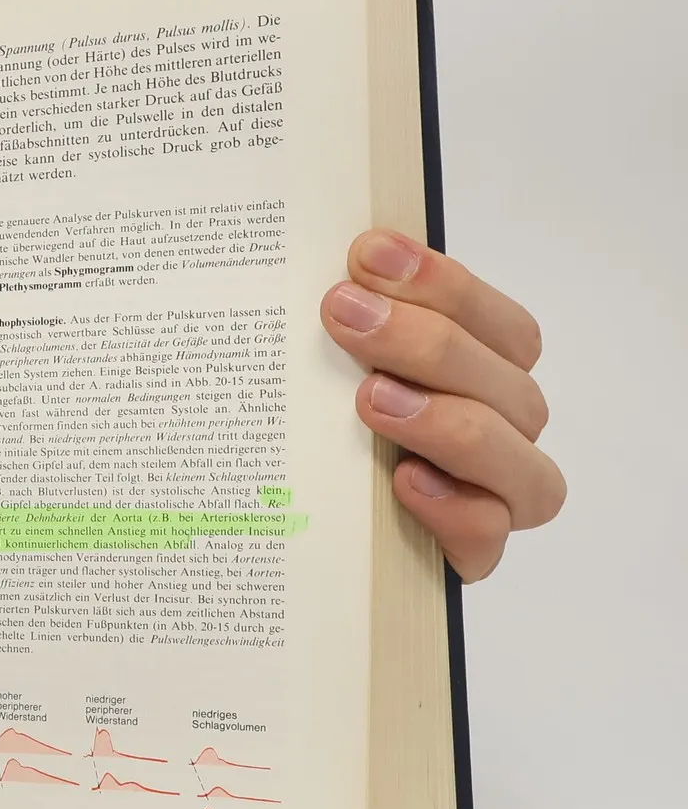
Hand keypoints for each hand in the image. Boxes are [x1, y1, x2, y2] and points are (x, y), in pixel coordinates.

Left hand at [321, 228, 563, 580]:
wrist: (288, 536)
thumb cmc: (315, 430)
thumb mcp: (325, 366)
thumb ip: (349, 317)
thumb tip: (333, 259)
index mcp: (485, 380)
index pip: (502, 327)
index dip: (444, 285)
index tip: (368, 253)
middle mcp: (502, 436)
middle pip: (510, 386)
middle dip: (426, 341)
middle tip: (344, 313)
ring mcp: (491, 499)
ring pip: (521, 463)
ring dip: (449, 422)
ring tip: (371, 399)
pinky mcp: (465, 555)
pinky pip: (487, 535)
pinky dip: (454, 507)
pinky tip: (403, 482)